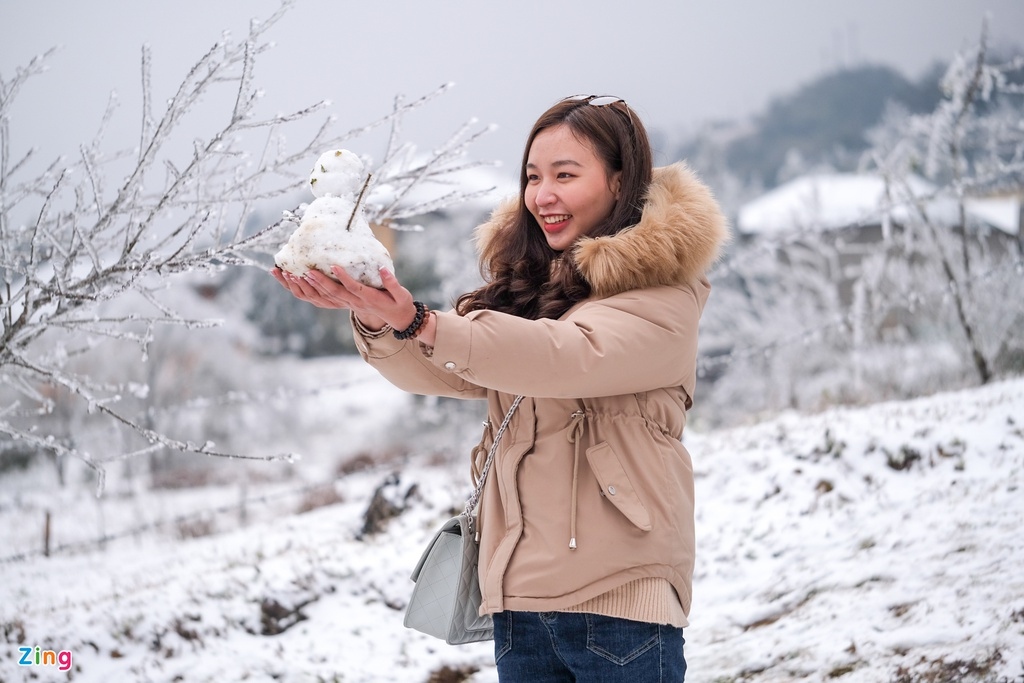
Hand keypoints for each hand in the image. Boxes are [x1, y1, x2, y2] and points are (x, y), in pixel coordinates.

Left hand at [270, 266, 416, 331]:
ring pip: (322, 298)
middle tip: (305, 270)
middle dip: (318, 282)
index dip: (343, 278)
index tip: (333, 266)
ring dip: (306, 287)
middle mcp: (354, 303)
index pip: (353, 288)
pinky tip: (294, 281)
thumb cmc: (399, 303)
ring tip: (291, 275)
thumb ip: (392, 282)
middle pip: (333, 293)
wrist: (395, 318)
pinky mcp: (342, 303)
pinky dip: (306, 291)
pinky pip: (320, 299)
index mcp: (367, 298)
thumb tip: (383, 268)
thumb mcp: (400, 294)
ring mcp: (346, 304)